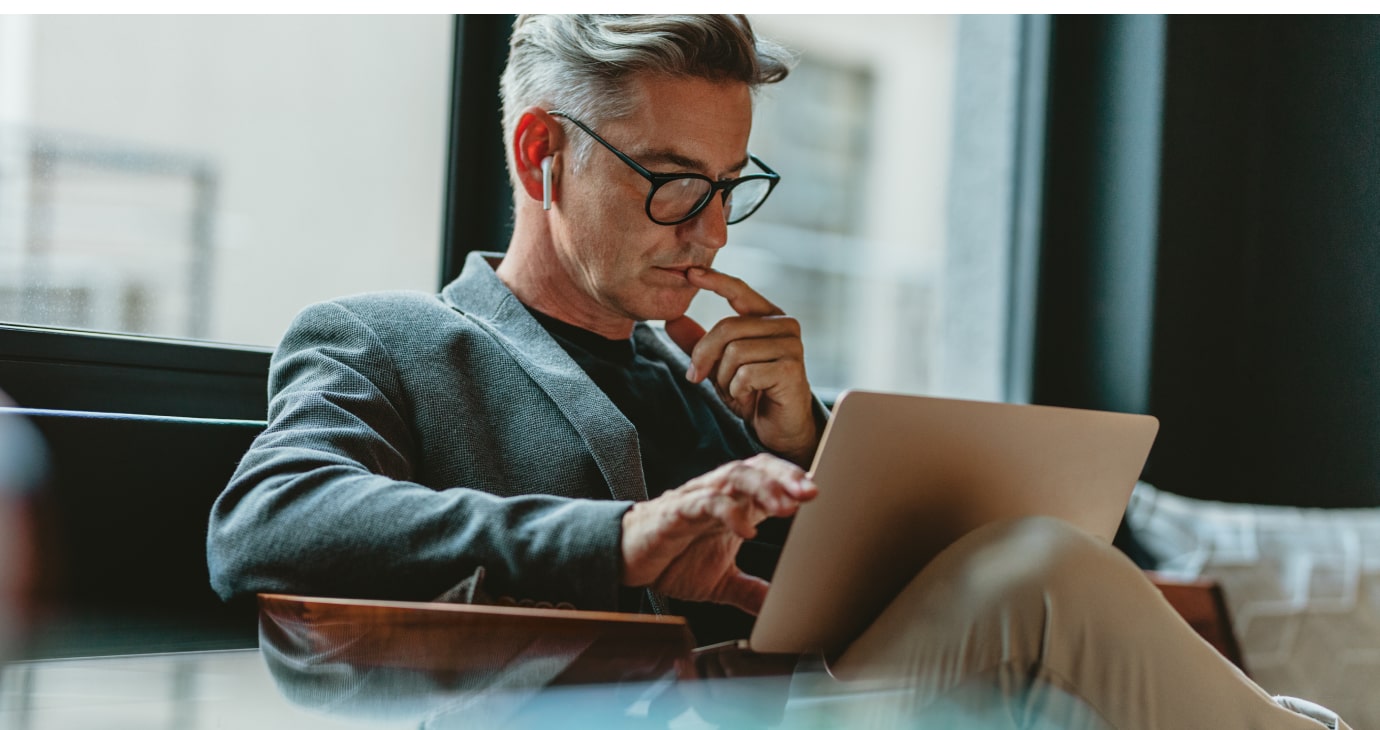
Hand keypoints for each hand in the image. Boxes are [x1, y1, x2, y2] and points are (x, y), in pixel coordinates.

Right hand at [620, 454, 816, 614]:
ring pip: (734, 476)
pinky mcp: (675, 512)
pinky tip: (746, 529)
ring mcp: (697, 499)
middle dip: (786, 477)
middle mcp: (719, 494)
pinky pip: (704, 503)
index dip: (794, 482)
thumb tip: (782, 611)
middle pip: (757, 468)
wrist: (625, 561)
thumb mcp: (721, 582)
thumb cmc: (672, 560)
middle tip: (812, 492)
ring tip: (786, 505)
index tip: (821, 494)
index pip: (769, 478)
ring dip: (763, 487)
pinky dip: (728, 512)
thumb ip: (752, 591)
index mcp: (735, 504)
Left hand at [664, 267, 820, 466]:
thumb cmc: (753, 392)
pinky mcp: (791, 368)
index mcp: (767, 317)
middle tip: (696, 377)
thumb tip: (671, 320)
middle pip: (727, 327)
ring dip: (725, 379)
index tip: (689, 273)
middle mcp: (784, 325)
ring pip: (735, 352)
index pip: (739, 290)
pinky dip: (738, 391)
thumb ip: (698, 343)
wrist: (779, 427)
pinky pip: (746, 373)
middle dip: (704, 356)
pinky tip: (749, 398)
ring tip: (736, 390)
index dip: (715, 280)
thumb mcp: (719, 365)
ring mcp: (790, 345)